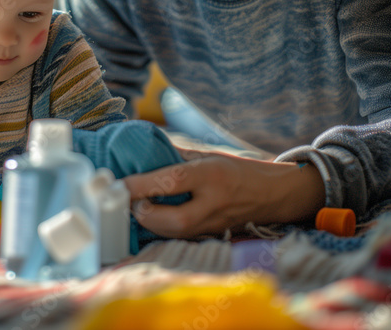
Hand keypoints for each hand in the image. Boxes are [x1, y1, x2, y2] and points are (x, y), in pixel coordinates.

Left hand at [122, 154, 324, 238]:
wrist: (269, 194)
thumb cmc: (235, 170)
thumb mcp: (208, 155)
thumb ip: (176, 156)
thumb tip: (142, 152)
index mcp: (211, 175)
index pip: (172, 180)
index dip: (142, 184)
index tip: (120, 183)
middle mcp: (213, 203)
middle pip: (174, 220)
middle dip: (146, 213)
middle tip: (132, 201)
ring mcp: (214, 224)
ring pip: (175, 233)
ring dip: (151, 224)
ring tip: (137, 208)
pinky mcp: (211, 236)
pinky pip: (180, 237)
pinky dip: (162, 230)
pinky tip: (152, 218)